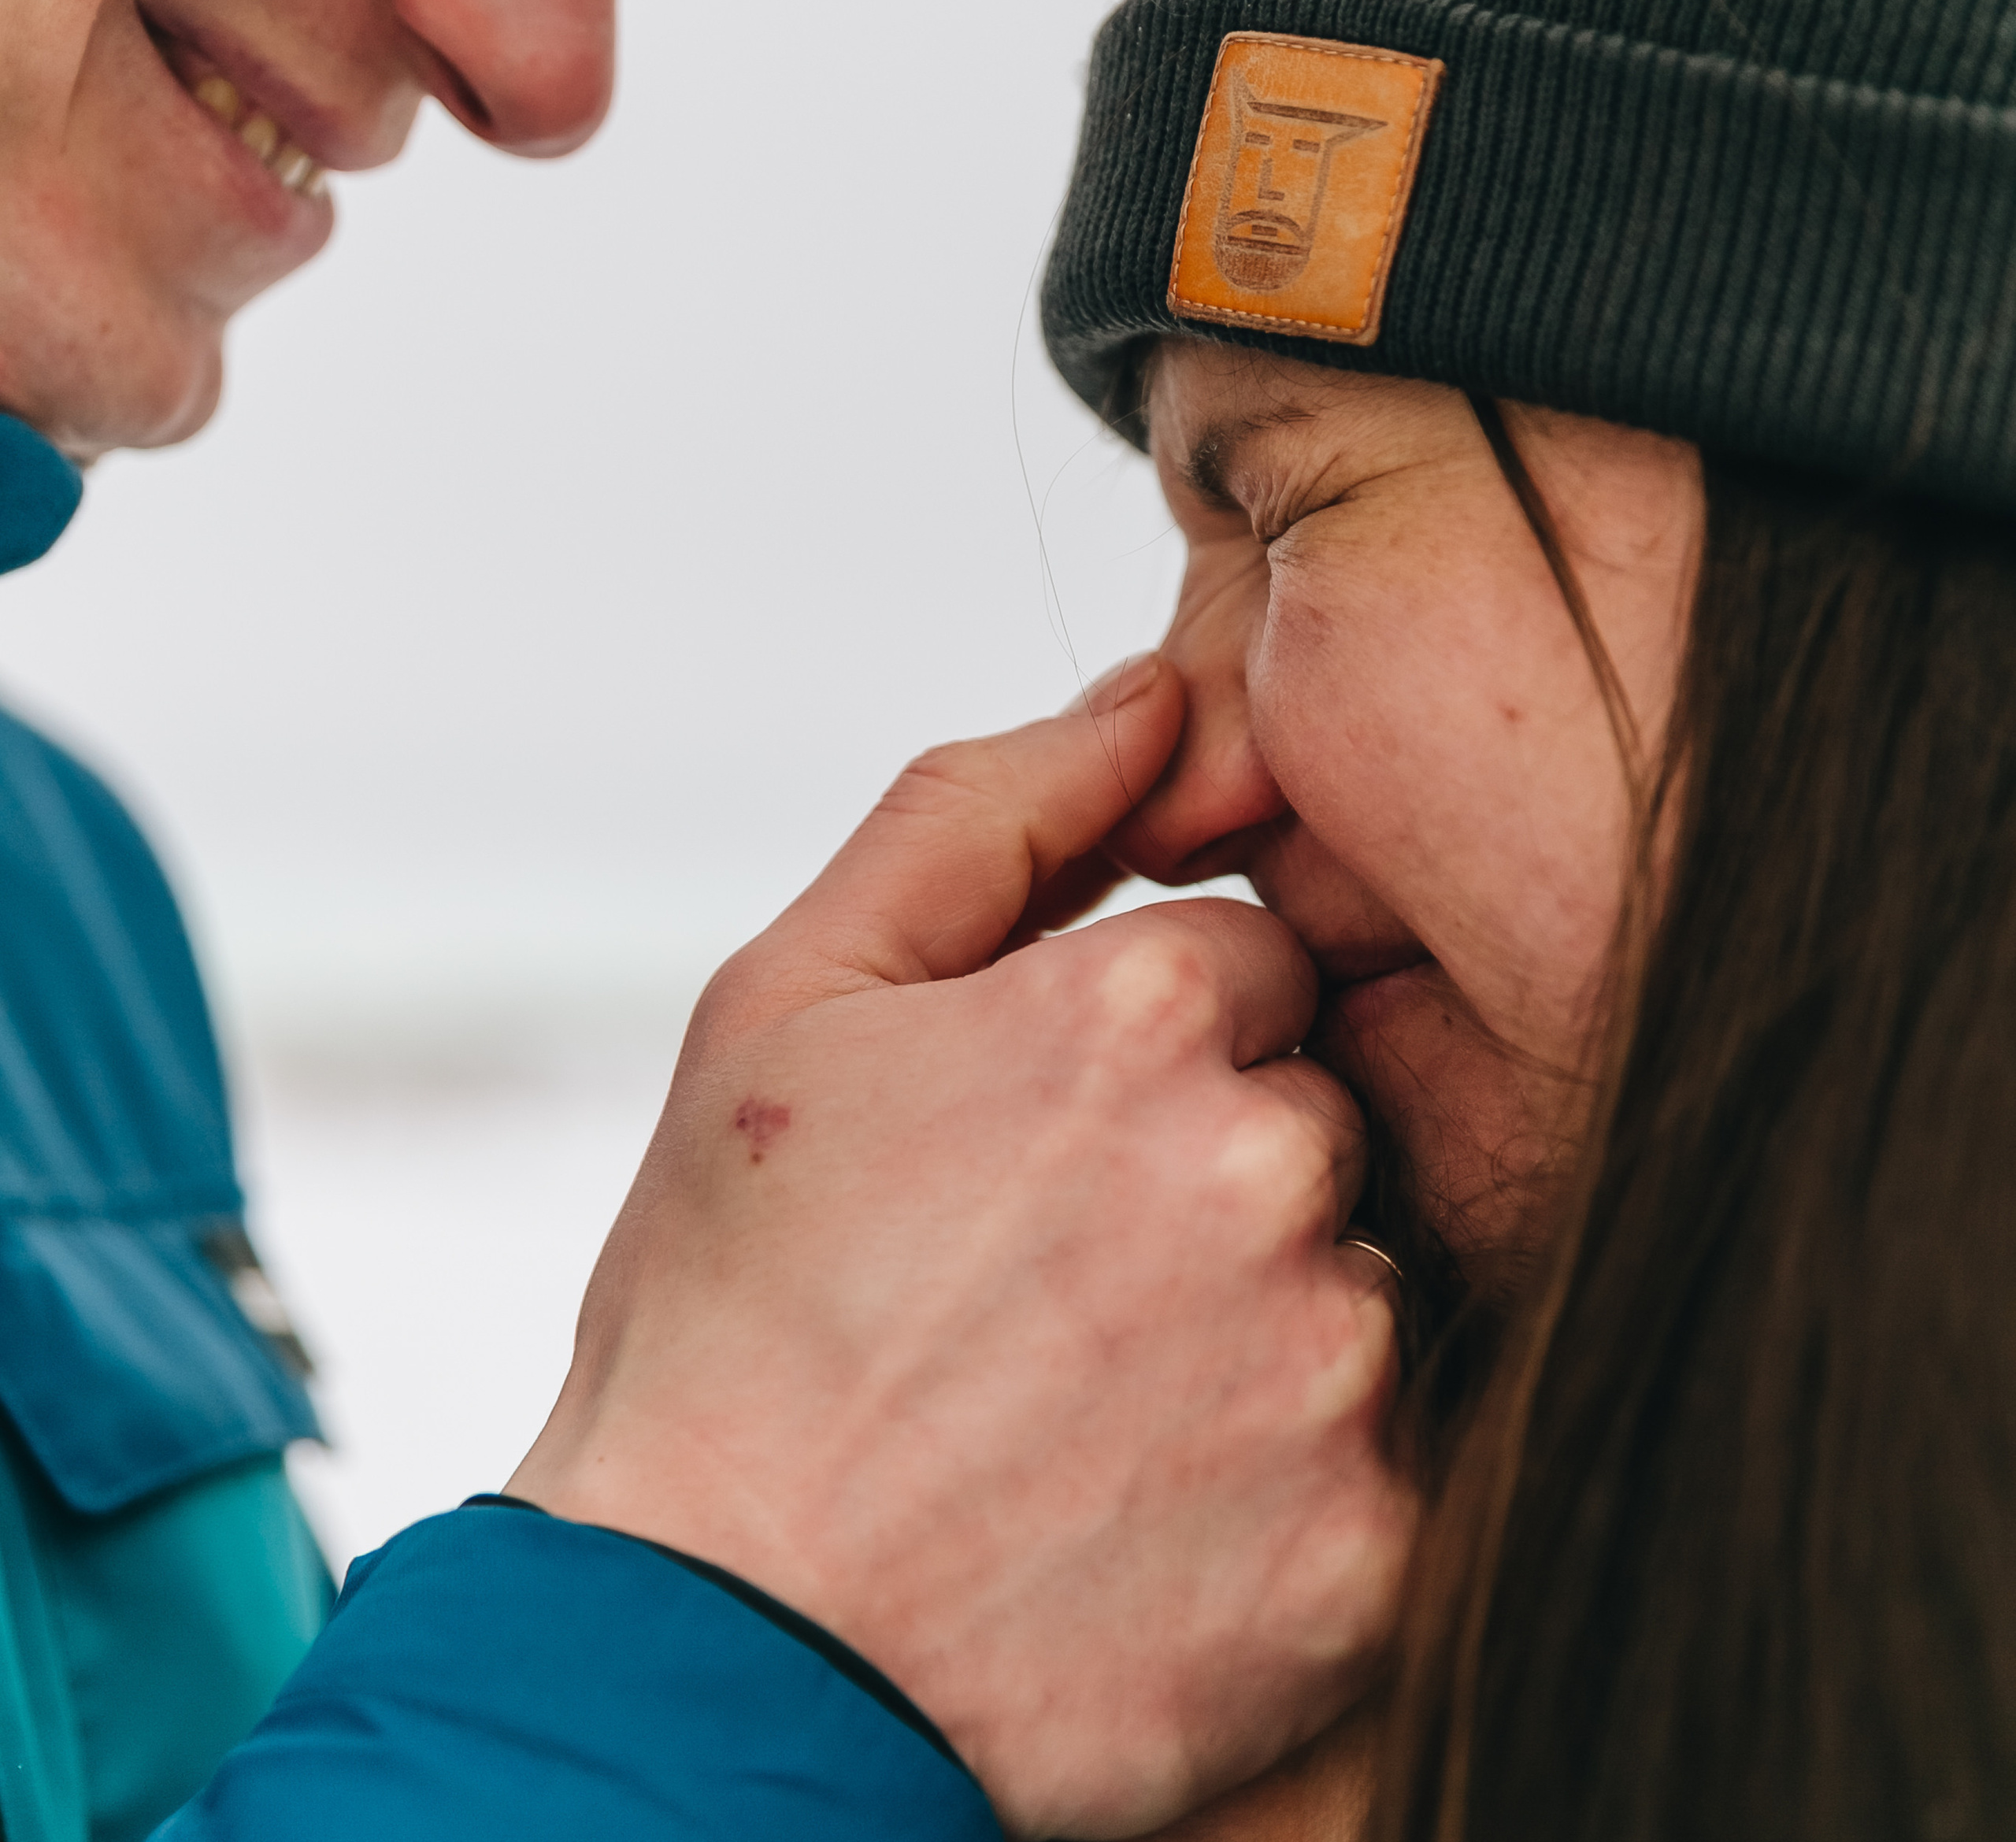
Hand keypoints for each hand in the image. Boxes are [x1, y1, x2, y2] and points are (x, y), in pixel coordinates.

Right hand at [509, 658, 1416, 1838]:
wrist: (711, 1645)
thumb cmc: (737, 1317)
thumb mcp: (790, 1002)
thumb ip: (981, 815)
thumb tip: (1145, 701)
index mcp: (1145, 1013)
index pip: (1250, 970)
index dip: (1133, 1058)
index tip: (1036, 1155)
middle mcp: (1266, 1172)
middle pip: (1314, 1119)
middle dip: (1205, 1180)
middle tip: (1044, 1292)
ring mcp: (1328, 1371)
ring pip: (1354, 1286)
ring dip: (1253, 1331)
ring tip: (1083, 1408)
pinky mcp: (1367, 1552)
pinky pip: (1385, 1462)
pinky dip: (1288, 1486)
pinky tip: (1144, 1513)